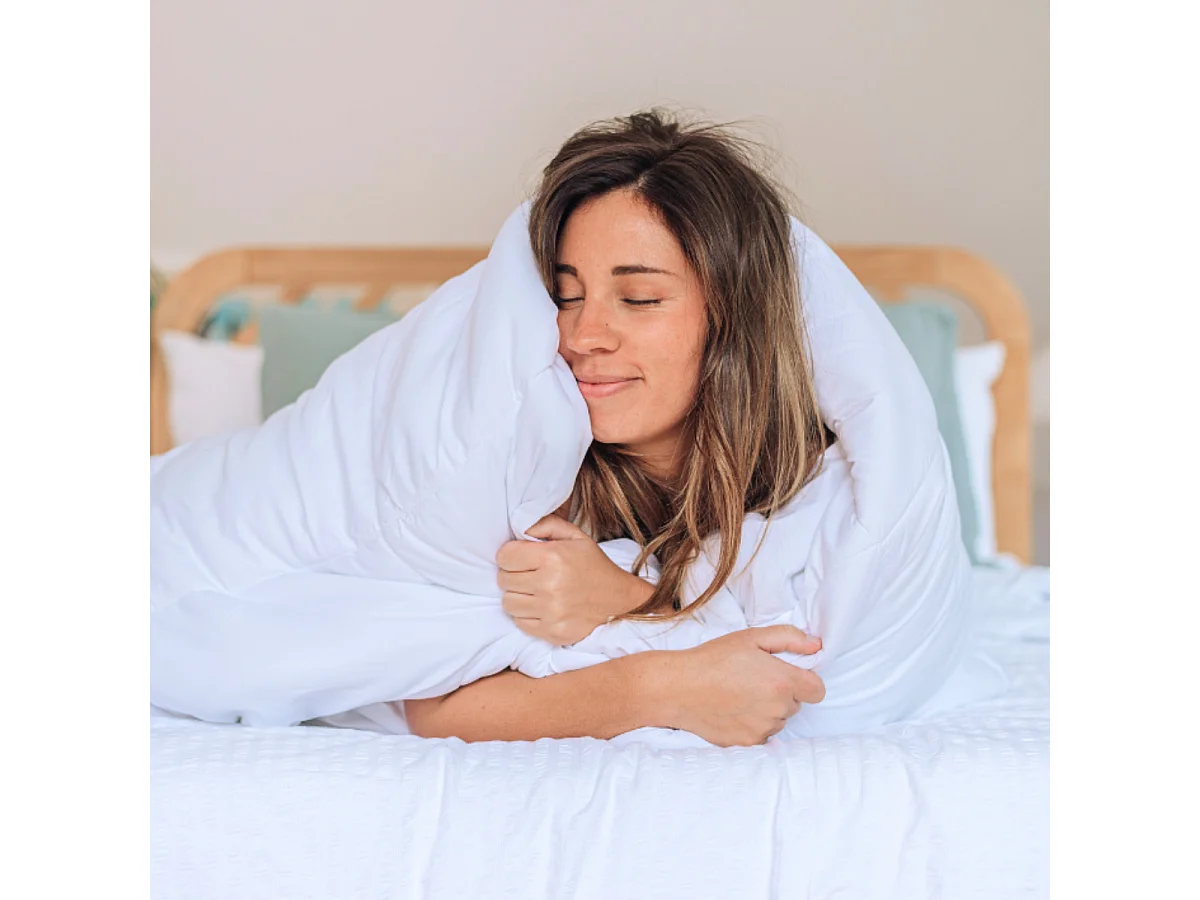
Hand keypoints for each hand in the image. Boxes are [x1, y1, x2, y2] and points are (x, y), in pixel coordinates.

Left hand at [496, 514, 653, 645]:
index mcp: (552, 558)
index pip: (505, 556)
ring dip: (517, 595)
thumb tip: (521, 529)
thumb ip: (546, 525)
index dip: (509, 555)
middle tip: (529, 573)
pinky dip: (526, 614)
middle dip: (512, 574)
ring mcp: (551, 612)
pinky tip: (541, 606)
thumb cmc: (593, 565)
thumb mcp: (575, 536)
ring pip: (508, 603)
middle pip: (504, 580)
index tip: (519, 557)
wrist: (619, 599)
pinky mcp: (552, 632)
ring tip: (534, 590)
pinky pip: (520, 623)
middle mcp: (549, 586)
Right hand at [656, 625, 824, 746]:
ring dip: (768, 710)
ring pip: (779, 720)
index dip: (804, 681)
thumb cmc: (713, 659)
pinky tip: (733, 710)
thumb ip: (789, 638)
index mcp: (782, 682)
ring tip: (740, 694)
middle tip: (753, 680)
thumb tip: (816, 645)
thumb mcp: (751, 637)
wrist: (679, 688)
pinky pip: (762, 734)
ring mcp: (763, 729)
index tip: (786, 675)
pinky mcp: (748, 743)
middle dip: (781, 693)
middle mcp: (777, 710)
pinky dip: (753, 724)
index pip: (817, 690)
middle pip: (795, 704)